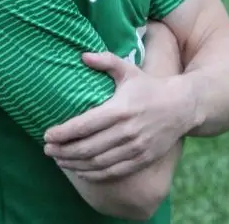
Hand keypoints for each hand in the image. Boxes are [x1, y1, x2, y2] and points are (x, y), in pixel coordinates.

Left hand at [43, 51, 192, 181]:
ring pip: (97, 162)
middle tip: (47, 150)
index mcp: (120, 109)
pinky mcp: (142, 159)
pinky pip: (113, 172)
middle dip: (63, 151)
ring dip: (75, 164)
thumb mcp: (129, 70)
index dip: (63, 133)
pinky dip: (93, 174)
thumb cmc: (150, 87)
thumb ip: (106, 61)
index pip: (84, 125)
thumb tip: (82, 55)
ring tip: (59, 160)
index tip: (47, 135)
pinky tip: (80, 171)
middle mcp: (126, 131)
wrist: (181, 106)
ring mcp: (135, 148)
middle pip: (87, 147)